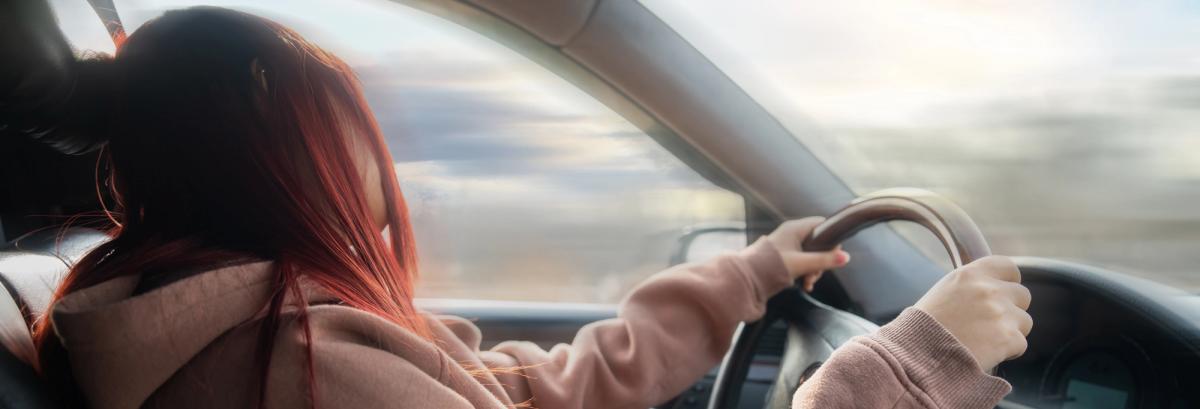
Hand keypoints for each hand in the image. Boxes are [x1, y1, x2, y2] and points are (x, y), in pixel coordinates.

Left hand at [764, 217, 850, 291]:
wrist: (747, 280)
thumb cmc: (769, 267)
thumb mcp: (801, 264)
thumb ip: (824, 260)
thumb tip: (845, 257)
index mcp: (795, 228)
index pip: (822, 224)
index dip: (831, 238)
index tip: (833, 255)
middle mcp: (792, 234)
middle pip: (819, 243)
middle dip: (821, 261)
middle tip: (816, 274)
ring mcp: (788, 246)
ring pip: (812, 255)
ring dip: (814, 270)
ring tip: (808, 282)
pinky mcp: (785, 257)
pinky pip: (803, 262)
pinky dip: (806, 273)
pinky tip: (806, 284)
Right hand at [914, 255, 1032, 370]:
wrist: (917, 355)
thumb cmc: (924, 327)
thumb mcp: (943, 292)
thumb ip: (969, 288)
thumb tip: (988, 291)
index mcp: (970, 274)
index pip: (1008, 267)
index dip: (1007, 282)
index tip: (1000, 294)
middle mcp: (989, 289)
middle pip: (1022, 295)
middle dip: (1011, 309)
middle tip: (990, 324)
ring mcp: (1001, 313)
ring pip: (1025, 321)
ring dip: (1010, 331)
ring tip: (985, 341)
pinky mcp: (1009, 338)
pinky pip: (1020, 344)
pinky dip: (1007, 352)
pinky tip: (986, 353)